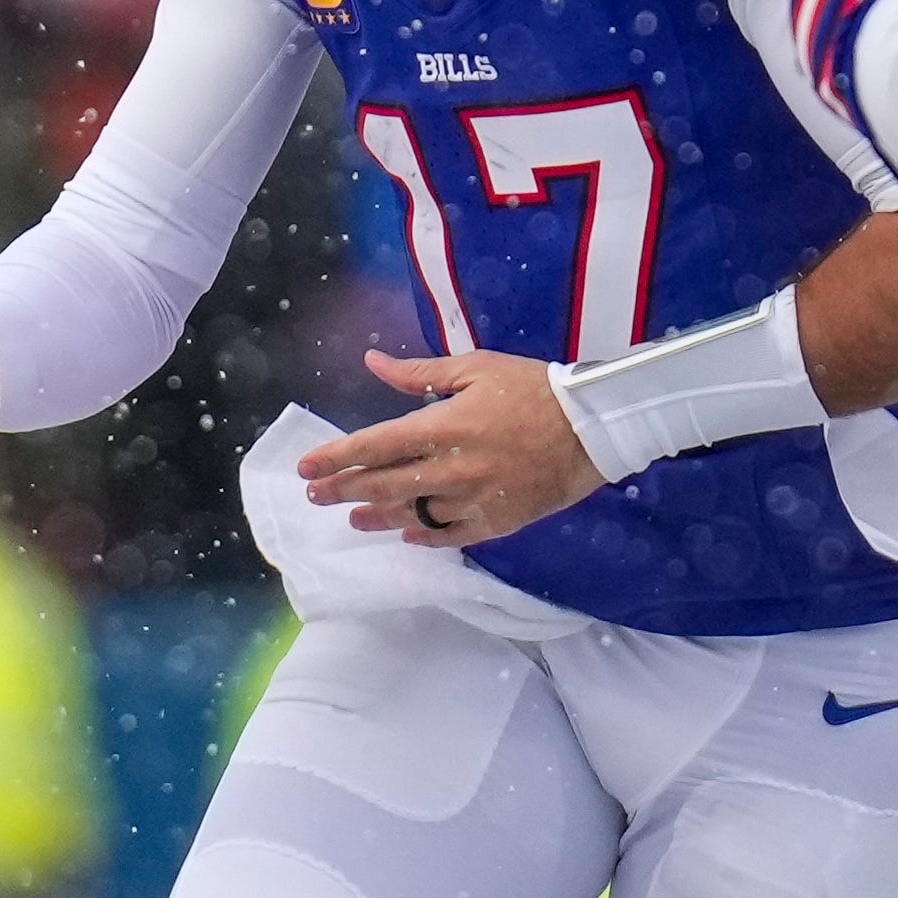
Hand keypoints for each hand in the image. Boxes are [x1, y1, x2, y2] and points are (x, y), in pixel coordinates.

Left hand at [300, 349, 606, 548]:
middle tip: (316, 496)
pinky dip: (423, 535)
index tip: (307, 467)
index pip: (375, 446)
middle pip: (383, 486)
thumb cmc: (533, 389)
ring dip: (376, 517)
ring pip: (411, 515)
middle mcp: (452, 468)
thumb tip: (372, 362)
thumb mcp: (476, 368)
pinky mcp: (495, 521)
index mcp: (444, 425)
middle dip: (343, 491)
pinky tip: (406, 532)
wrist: (591, 428)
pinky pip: (448, 535)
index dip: (336, 458)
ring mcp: (473, 499)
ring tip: (354, 518)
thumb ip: (420, 372)